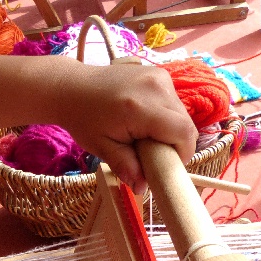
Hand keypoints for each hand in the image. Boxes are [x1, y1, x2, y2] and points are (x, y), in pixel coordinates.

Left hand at [56, 62, 197, 192]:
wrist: (73, 87)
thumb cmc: (84, 119)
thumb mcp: (102, 147)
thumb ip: (125, 167)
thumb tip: (142, 188)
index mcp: (141, 107)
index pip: (183, 132)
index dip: (181, 153)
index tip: (165, 165)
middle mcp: (156, 87)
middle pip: (186, 123)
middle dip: (175, 144)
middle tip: (153, 154)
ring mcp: (160, 76)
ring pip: (182, 112)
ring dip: (171, 129)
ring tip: (146, 136)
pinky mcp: (159, 73)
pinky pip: (174, 101)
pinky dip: (166, 115)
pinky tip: (145, 120)